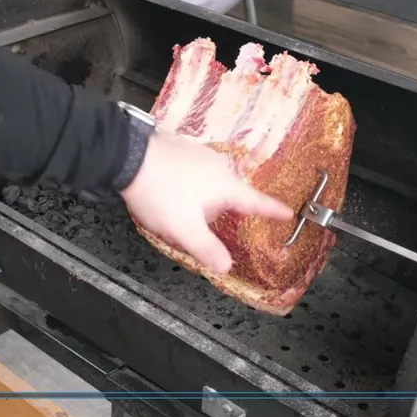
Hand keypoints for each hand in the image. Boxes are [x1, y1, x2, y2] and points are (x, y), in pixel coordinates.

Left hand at [120, 131, 292, 272]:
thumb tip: (227, 267)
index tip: (288, 213)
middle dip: (218, 213)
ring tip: (175, 211)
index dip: (273, 210)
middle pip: (229, 196)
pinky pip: (194, 174)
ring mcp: (201, 155)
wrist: (128, 156)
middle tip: (195, 227)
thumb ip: (207, 249)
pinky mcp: (183, 150)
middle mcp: (219, 168)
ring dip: (200, 201)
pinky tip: (168, 194)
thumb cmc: (161, 193)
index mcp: (226, 187)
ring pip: (210, 185)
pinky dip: (187, 188)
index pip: (256, 202)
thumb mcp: (184, 229)